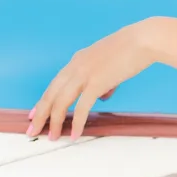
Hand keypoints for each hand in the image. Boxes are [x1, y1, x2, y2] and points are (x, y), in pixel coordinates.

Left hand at [29, 20, 158, 140]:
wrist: (143, 40)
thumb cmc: (132, 49)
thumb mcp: (110, 62)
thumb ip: (103, 79)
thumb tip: (103, 94)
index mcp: (77, 61)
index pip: (54, 84)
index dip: (44, 101)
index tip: (35, 114)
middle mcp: (75, 67)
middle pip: (51, 95)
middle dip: (40, 115)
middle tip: (33, 130)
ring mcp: (84, 75)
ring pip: (61, 102)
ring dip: (55, 121)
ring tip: (52, 136)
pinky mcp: (97, 82)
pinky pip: (82, 107)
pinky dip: (78, 122)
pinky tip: (75, 133)